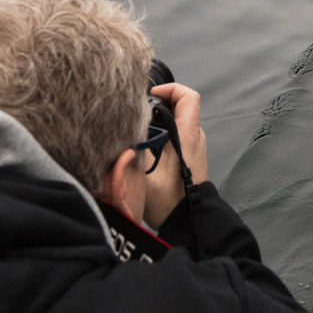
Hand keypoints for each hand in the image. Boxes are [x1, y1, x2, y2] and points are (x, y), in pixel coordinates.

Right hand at [142, 82, 208, 227]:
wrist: (189, 223)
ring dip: (159, 119)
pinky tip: (145, 145)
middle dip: (159, 103)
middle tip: (137, 113)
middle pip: (181, 105)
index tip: (150, 95)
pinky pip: (177, 133)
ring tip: (137, 129)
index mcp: (187, 135)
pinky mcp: (191, 155)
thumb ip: (132, 151)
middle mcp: (194, 136)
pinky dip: (163, 131)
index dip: (171, 89)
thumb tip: (118, 134)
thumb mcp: (143, 177)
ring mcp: (194, 145)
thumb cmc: (169, 202)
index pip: (189, 97)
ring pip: (177, 120)